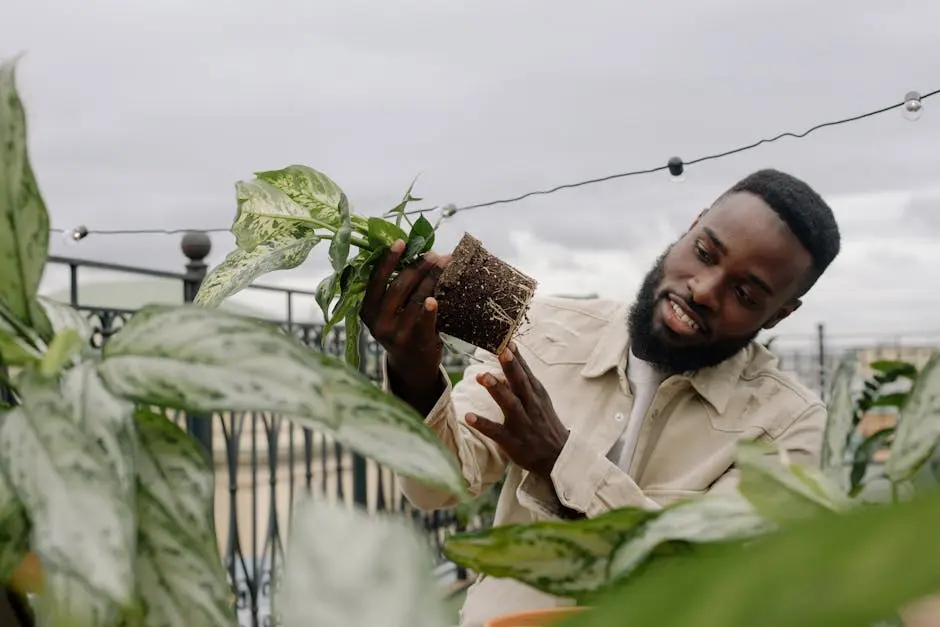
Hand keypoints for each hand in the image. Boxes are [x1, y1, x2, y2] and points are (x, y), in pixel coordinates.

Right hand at [360, 240, 449, 398]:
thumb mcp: (388, 311)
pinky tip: (435, 299)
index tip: (401, 242)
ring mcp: (396, 334)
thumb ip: (394, 288)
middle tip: (434, 254)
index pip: (376, 280)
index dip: (388, 260)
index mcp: (367, 309)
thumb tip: (415, 252)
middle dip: (418, 267)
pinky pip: (424, 322)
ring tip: (445, 264)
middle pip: (399, 287)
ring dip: (432, 279)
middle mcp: (378, 322)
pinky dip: (429, 310)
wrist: (411, 365)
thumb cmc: (401, 328)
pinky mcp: (414, 343)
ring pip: (415, 300)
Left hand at [465, 344, 568, 480]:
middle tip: (501, 350)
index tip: (507, 339)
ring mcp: (522, 423)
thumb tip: (503, 364)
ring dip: (497, 389)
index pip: (525, 371)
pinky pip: (496, 431)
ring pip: (510, 404)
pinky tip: (469, 417)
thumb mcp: (538, 400)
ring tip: (482, 376)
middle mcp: (530, 405)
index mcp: (536, 394)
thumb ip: (521, 382)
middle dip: (511, 367)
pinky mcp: (513, 441)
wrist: (557, 457)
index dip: (516, 356)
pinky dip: (483, 424)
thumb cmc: (543, 423)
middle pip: (520, 383)